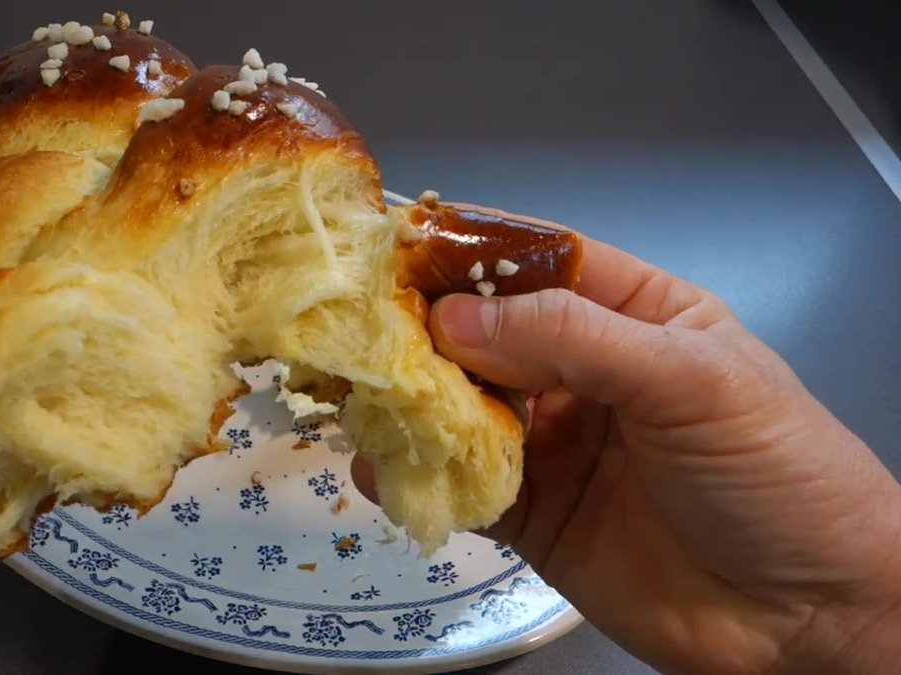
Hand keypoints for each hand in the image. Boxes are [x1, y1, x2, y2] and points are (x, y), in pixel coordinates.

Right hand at [357, 209, 900, 673]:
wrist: (809, 622)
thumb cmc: (776, 474)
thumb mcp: (689, 381)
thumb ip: (572, 340)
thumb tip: (453, 315)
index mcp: (636, 316)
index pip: (540, 263)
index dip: (472, 250)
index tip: (397, 242)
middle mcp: (586, 373)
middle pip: (489, 335)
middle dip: (425, 328)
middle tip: (355, 323)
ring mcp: (557, 446)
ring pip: (466, 409)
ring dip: (412, 400)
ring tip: (352, 389)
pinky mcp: (536, 517)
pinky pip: (464, 487)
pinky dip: (417, 475)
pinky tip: (375, 464)